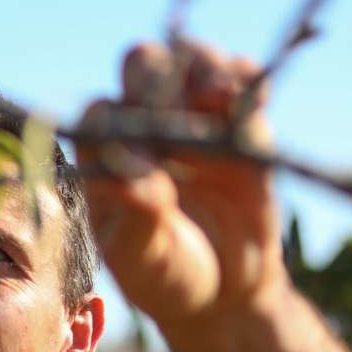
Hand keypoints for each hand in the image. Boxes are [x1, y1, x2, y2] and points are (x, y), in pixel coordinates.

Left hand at [78, 39, 286, 329]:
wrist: (223, 292)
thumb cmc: (166, 274)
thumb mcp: (145, 257)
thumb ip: (138, 214)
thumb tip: (137, 174)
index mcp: (105, 151)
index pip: (100, 113)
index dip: (118, 122)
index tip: (142, 157)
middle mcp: (144, 123)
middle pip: (144, 65)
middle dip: (158, 79)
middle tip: (174, 112)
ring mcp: (194, 116)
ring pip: (192, 59)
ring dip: (204, 67)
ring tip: (218, 96)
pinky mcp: (241, 123)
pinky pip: (244, 82)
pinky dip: (249, 79)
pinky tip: (251, 95)